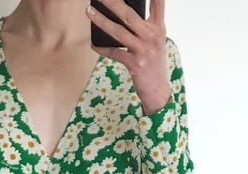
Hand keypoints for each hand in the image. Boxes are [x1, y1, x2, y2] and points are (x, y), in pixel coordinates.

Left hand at [86, 0, 170, 114]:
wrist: (158, 89)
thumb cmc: (154, 63)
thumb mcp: (155, 42)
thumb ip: (144, 27)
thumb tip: (122, 14)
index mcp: (158, 28)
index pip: (158, 3)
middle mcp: (152, 36)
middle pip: (129, 15)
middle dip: (113, 2)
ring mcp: (143, 50)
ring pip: (119, 32)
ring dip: (102, 21)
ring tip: (89, 11)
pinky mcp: (135, 64)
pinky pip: (114, 53)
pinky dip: (103, 49)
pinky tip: (93, 44)